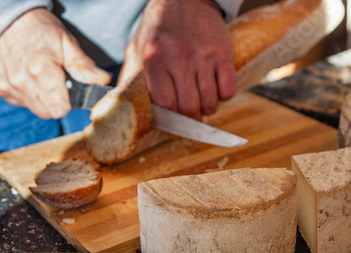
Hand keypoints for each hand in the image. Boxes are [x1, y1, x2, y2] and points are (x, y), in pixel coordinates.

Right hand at [0, 8, 110, 118]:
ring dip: (40, 98)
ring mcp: (6, 85)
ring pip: (33, 108)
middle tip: (56, 82)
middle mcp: (21, 82)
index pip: (61, 109)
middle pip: (47, 112)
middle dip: (56, 102)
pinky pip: (18, 101)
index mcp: (41, 71)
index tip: (69, 89)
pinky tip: (27, 76)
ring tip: (41, 76)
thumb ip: (84, 66)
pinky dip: (25, 93)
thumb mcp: (67, 43)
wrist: (6, 18)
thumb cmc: (41, 29)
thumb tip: (104, 81)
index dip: (68, 102)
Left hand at [120, 0, 236, 120]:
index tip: (172, 129)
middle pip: (190, 108)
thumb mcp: (138, 47)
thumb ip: (130, 75)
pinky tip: (216, 91)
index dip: (170, 123)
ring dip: (207, 110)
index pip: (165, 105)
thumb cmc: (159, 26)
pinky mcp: (224, 53)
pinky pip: (229, 89)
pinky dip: (224, 96)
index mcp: (155, 59)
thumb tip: (122, 104)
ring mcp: (204, 56)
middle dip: (190, 121)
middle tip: (189, 119)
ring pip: (211, 101)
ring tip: (202, 105)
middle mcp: (180, 58)